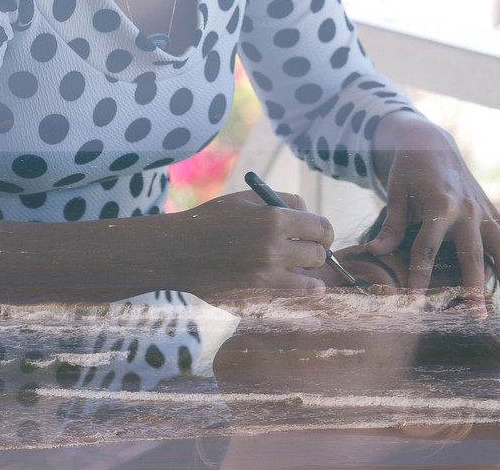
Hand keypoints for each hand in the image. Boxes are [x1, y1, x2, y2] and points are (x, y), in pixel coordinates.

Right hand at [167, 190, 333, 306]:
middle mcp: (273, 250)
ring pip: (312, 285)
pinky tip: (283, 286)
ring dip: (307, 278)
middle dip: (315, 254)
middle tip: (302, 253)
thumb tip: (311, 214)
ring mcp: (265, 279)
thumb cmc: (212, 221)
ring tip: (293, 270)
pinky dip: (293, 296)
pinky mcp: (255, 299)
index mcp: (274, 219)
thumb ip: (284, 201)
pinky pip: (291, 302)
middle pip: (319, 257)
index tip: (318, 236)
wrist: (175, 251)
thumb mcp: (246, 198)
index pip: (324, 228)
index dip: (324, 233)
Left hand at [367, 111, 499, 314]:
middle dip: (474, 286)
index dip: (419, 275)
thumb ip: (390, 226)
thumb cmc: (410, 170)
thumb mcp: (396, 194)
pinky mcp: (491, 211)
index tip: (414, 300)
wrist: (431, 143)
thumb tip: (374, 253)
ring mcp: (483, 210)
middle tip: (477, 316)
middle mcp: (466, 209)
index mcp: (440, 204)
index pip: (427, 248)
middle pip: (472, 254)